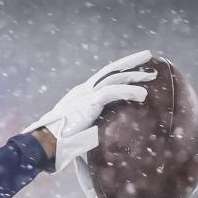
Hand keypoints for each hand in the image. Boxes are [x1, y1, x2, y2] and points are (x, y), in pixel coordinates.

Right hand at [25, 50, 157, 172]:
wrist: (46, 141)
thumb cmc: (58, 141)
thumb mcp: (76, 130)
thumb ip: (89, 128)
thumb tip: (97, 139)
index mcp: (81, 95)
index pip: (103, 77)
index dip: (119, 71)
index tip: (133, 69)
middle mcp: (84, 90)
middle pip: (111, 70)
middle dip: (130, 62)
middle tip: (147, 56)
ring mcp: (86, 94)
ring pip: (115, 77)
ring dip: (134, 74)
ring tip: (151, 74)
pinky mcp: (89, 102)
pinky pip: (113, 92)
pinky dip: (129, 91)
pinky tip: (142, 94)